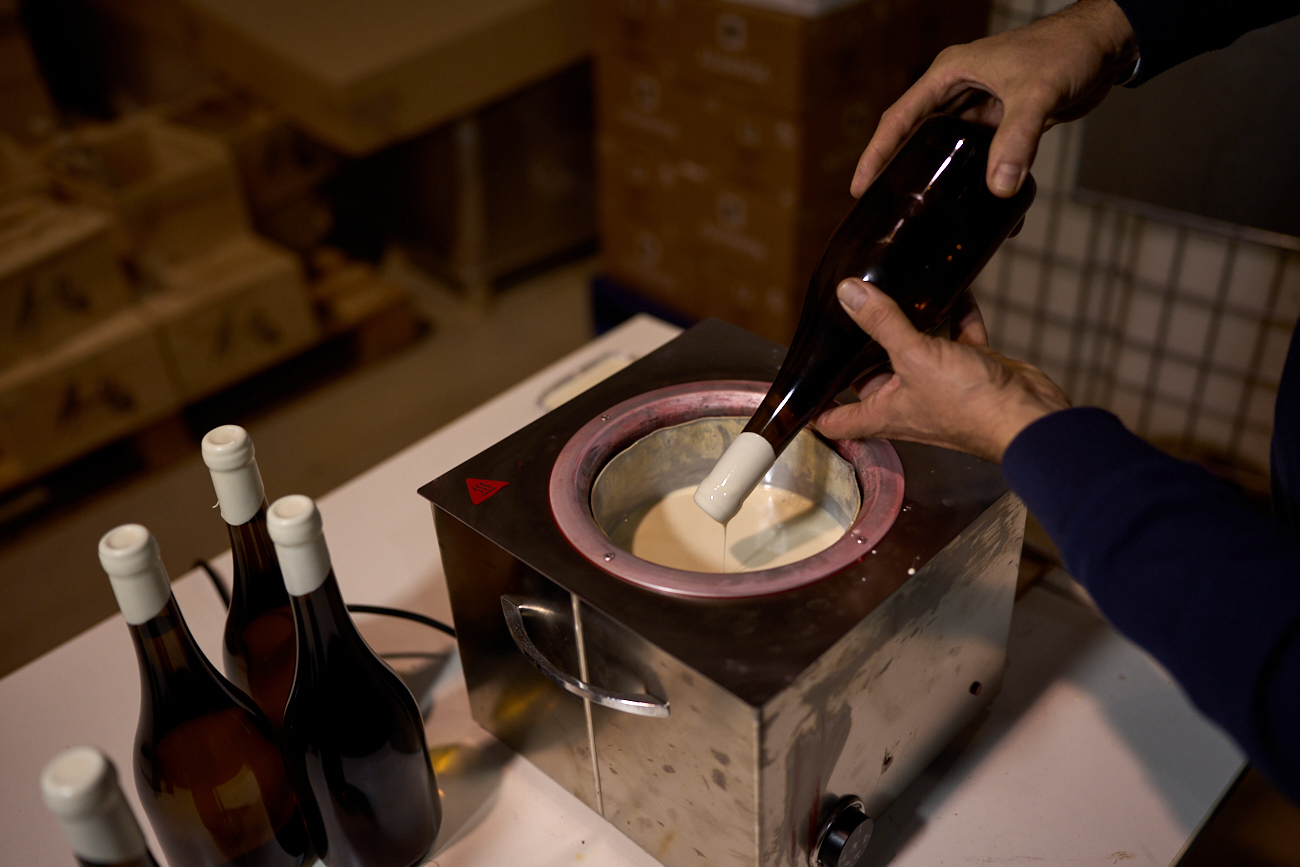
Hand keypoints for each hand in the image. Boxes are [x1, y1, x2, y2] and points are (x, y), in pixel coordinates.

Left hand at [815, 280, 1070, 463]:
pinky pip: (958, 337)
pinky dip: (956, 314)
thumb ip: (882, 323)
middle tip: (845, 312)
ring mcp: (940, 385)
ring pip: (915, 351)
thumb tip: (849, 294)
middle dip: (860, 348)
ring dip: (907, 325)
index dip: (811, 409)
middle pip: (871, 375)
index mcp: (884, 412)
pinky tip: (954, 288)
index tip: (794, 390)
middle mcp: (908, 401)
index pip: (834, 419)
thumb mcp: (915, 357)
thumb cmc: (971, 405)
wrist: (1029, 415)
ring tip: (891, 291)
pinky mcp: (971, 370)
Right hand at [850, 0, 1137, 198]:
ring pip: (947, 148)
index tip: (860, 187)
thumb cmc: (1066, 49)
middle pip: (916, 135)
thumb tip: (999, 189)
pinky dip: (977, 178)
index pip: (900, 117)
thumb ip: (1017, 140)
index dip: (876, 153)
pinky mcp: (1003, 121)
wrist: (1106, 43)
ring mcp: (980, 106)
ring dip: (938, 177)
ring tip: (920, 212)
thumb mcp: (1037, 93)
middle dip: (899, 169)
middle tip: (882, 207)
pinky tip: (977, 205)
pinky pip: (979, 155)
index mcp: (949, 74)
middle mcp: (959, 89)